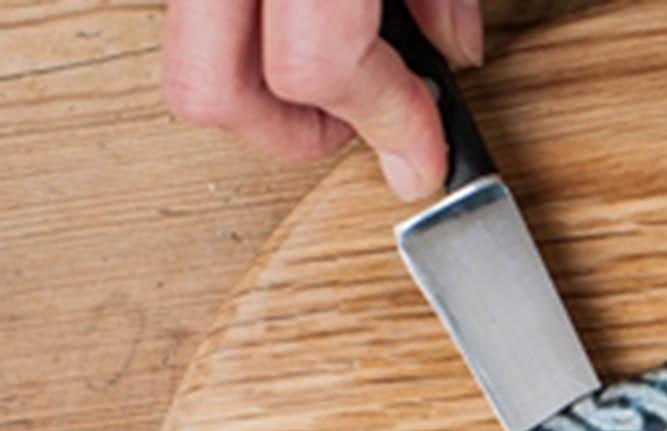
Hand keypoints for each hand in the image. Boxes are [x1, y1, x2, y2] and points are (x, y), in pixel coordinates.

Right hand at [161, 0, 481, 199]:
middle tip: (354, 128)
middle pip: (211, 90)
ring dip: (260, 91)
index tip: (424, 156)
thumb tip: (455, 51)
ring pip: (188, 57)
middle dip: (289, 136)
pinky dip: (244, 40)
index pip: (316, 69)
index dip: (387, 123)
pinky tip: (297, 24)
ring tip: (335, 74)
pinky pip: (194, 15)